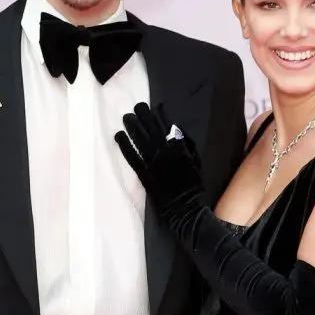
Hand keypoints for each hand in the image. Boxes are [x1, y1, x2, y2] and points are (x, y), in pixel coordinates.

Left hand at [114, 102, 204, 228]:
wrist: (185, 207)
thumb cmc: (193, 184)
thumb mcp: (196, 160)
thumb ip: (186, 144)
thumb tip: (176, 128)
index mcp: (179, 147)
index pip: (167, 126)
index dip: (159, 115)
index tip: (153, 106)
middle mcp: (165, 151)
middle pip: (151, 129)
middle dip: (144, 116)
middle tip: (137, 106)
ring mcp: (153, 162)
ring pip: (140, 139)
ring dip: (132, 126)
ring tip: (126, 117)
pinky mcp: (143, 173)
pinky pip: (132, 156)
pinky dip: (125, 145)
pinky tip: (118, 136)